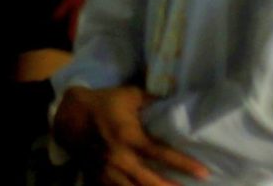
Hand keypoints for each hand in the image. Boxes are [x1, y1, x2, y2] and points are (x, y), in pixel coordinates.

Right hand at [51, 85, 206, 185]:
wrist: (69, 115)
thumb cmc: (103, 103)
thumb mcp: (129, 95)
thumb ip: (152, 101)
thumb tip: (175, 105)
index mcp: (129, 136)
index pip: (161, 153)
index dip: (184, 164)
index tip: (203, 173)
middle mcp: (120, 157)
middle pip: (150, 181)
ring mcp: (108, 171)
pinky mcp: (99, 177)